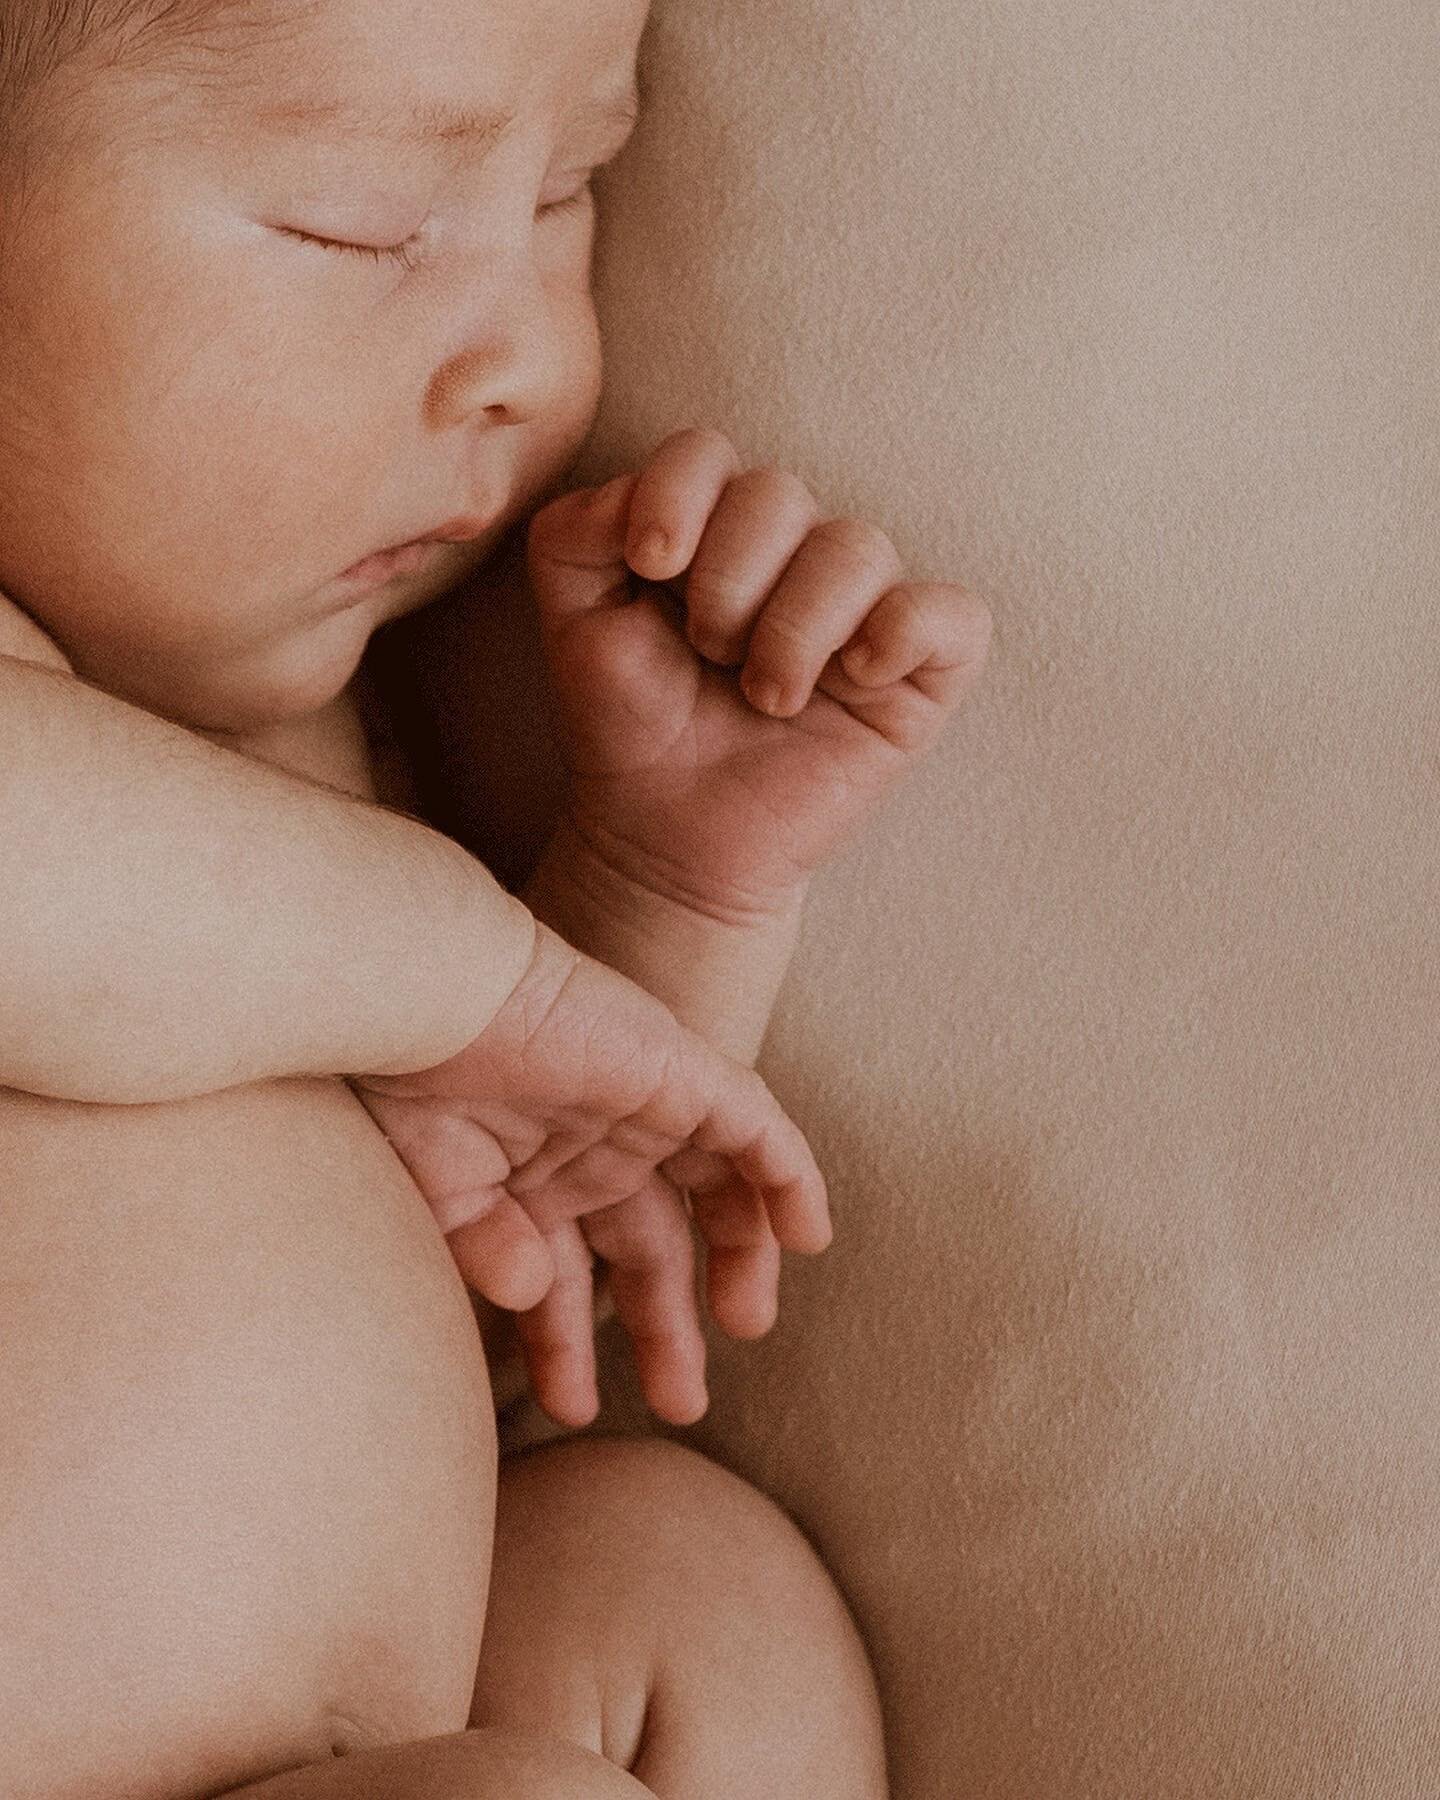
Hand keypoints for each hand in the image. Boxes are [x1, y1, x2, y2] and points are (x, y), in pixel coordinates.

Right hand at [349, 916, 829, 1426]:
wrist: (430, 992)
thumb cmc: (411, 1078)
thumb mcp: (439, 1187)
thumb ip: (485, 1246)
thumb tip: (529, 1293)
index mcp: (531, 1177)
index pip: (568, 1275)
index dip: (569, 1344)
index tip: (569, 1408)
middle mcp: (594, 1147)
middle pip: (650, 1249)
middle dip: (664, 1328)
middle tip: (682, 1405)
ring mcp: (644, 1110)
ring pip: (717, 1194)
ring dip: (741, 1262)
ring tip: (745, 1330)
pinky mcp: (683, 1075)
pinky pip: (761, 1134)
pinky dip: (790, 1180)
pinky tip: (810, 1239)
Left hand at [525, 426, 993, 924]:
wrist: (663, 833)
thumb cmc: (628, 723)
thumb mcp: (572, 617)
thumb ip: (575, 530)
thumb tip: (638, 495)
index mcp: (714, 526)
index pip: (709, 453)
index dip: (678, 496)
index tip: (648, 568)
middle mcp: (795, 554)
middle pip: (779, 495)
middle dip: (726, 582)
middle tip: (707, 655)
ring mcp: (863, 610)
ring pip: (858, 546)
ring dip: (794, 626)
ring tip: (764, 696)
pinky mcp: (919, 674)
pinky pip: (953, 615)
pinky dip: (901, 633)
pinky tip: (853, 681)